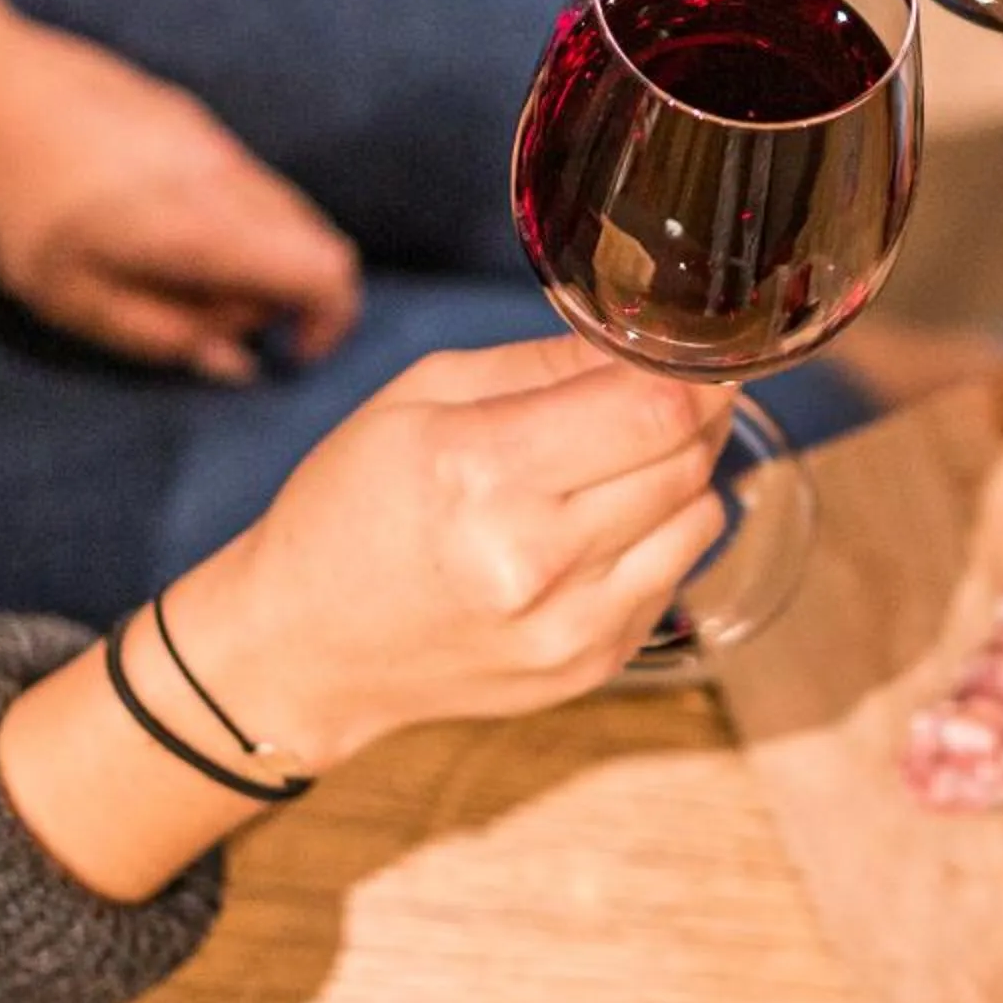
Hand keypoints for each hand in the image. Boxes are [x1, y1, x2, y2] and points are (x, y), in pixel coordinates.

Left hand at [0, 0, 360, 378]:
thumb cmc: (10, 196)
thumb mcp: (66, 296)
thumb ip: (160, 337)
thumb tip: (235, 364)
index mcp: (206, 225)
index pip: (328, 270)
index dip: (331, 322)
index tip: (291, 352)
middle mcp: (228, 175)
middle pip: (313, 241)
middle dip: (281, 298)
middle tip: (201, 323)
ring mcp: (211, 138)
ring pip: (278, 210)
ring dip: (251, 259)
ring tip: (166, 277)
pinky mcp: (188, 117)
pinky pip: (243, 181)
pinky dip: (230, 222)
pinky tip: (152, 228)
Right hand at [175, 337, 733, 757]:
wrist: (302, 646)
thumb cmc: (349, 508)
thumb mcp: (420, 396)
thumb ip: (542, 362)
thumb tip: (640, 337)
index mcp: (480, 472)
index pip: (653, 411)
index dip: (694, 371)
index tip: (698, 350)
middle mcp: (535, 558)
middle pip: (686, 461)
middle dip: (695, 414)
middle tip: (670, 391)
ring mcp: (569, 625)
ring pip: (700, 519)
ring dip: (685, 476)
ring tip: (631, 459)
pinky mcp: (590, 666)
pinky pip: (676, 577)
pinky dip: (661, 539)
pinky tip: (602, 526)